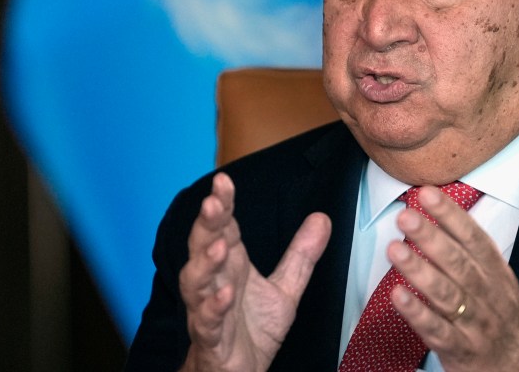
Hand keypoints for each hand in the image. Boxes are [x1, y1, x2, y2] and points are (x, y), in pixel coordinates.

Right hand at [179, 172, 331, 371]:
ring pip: (196, 282)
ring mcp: (207, 309)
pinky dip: (213, 308)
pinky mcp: (211, 338)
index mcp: (231, 265)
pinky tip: (224, 295)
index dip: (223, 203)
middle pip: (204, 246)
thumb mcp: (285, 290)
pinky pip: (207, 322)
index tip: (224, 180)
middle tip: (213, 202)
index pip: (224, 227)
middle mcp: (214, 282)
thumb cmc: (251, 331)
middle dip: (207, 223)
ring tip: (219, 245)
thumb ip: (301, 255)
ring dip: (205, 263)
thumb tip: (322, 219)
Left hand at [388, 186, 518, 371]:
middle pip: (458, 263)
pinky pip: (436, 330)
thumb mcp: (495, 276)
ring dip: (419, 270)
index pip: (473, 238)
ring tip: (395, 249)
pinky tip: (397, 295)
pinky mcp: (458, 349)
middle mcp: (486, 293)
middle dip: (431, 237)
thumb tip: (433, 211)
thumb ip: (466, 249)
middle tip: (406, 216)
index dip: (451, 215)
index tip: (427, 194)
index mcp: (495, 271)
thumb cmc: (500, 312)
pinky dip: (417, 313)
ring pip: (446, 294)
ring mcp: (473, 322)